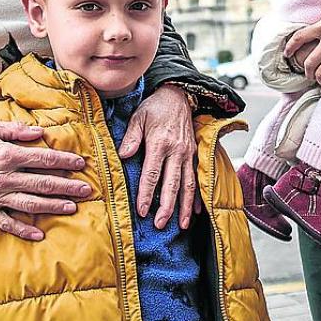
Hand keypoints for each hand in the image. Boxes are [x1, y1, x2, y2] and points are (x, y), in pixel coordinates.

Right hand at [0, 120, 89, 240]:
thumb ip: (14, 130)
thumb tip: (38, 132)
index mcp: (6, 155)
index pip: (43, 159)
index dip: (64, 162)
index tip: (81, 164)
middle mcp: (4, 177)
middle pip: (43, 184)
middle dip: (67, 187)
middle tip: (86, 190)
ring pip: (30, 204)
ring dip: (53, 207)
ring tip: (72, 208)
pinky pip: (6, 223)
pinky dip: (22, 231)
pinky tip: (39, 235)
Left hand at [117, 84, 199, 229]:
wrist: (178, 95)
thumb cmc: (155, 107)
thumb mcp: (138, 116)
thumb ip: (131, 137)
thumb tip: (123, 155)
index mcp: (160, 143)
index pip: (152, 174)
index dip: (147, 193)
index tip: (142, 210)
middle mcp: (176, 151)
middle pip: (172, 184)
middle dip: (167, 206)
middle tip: (160, 224)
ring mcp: (188, 153)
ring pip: (188, 184)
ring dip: (184, 206)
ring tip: (181, 225)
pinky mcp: (194, 154)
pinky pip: (196, 178)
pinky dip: (197, 196)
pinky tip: (195, 211)